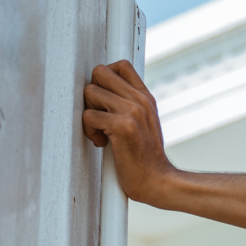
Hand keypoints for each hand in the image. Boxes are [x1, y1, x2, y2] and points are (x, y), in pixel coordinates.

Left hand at [82, 60, 173, 204]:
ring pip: (90, 92)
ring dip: (88, 113)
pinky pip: (88, 116)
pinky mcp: (122, 126)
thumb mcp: (144, 122)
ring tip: (100, 130)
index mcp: (145, 97)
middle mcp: (139, 100)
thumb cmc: (145, 156)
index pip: (121, 65)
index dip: (105, 77)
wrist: (157, 180)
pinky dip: (89, 132)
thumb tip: (103, 91)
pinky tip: (102, 143)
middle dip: (92, 92)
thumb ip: (130, 104)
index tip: (104, 100)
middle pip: (100, 72)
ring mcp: (132, 111)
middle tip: (99, 113)